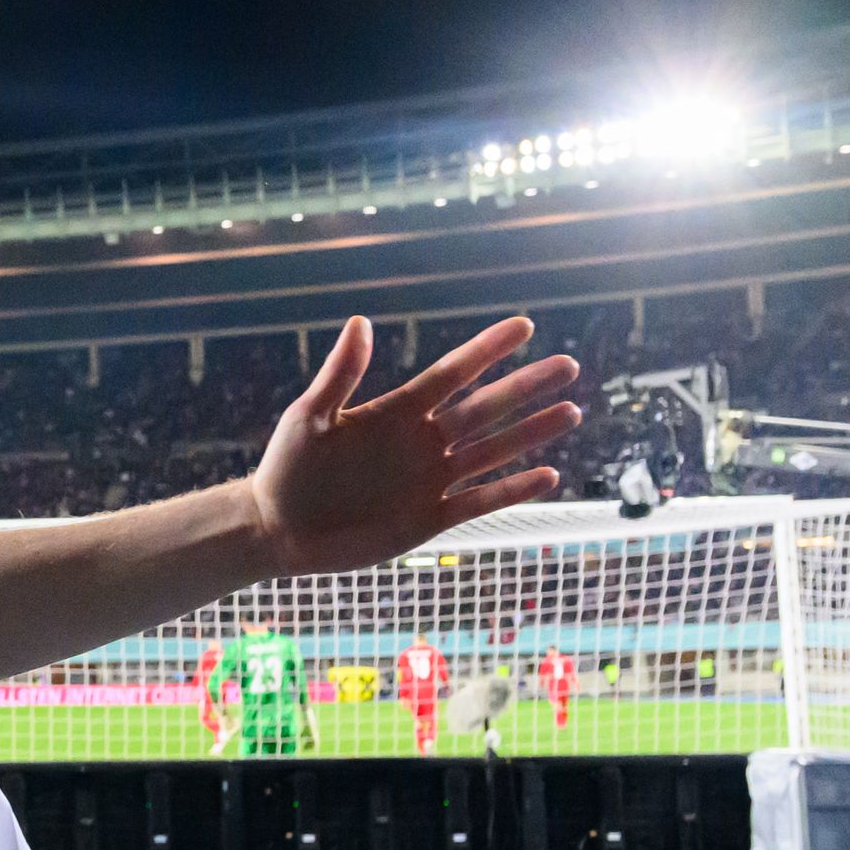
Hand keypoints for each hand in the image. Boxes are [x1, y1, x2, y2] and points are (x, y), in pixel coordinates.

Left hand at [247, 316, 582, 575]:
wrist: (277, 528)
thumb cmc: (287, 467)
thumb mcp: (310, 416)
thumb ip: (340, 374)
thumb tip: (360, 321)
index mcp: (396, 412)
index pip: (451, 373)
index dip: (486, 350)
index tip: (524, 325)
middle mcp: (421, 441)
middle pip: (484, 409)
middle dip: (526, 388)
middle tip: (568, 366)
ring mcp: (429, 480)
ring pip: (492, 451)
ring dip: (531, 433)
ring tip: (571, 411)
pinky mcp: (428, 519)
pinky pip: (479, 501)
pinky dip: (511, 490)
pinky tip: (548, 475)